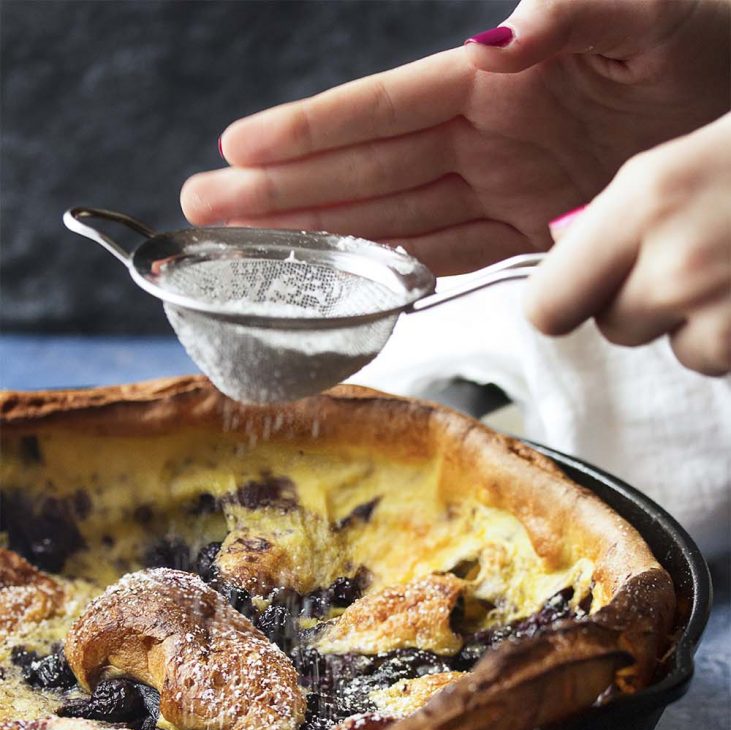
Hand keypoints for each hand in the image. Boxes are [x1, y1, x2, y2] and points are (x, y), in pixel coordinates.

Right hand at [180, 0, 728, 274]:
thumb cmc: (714, 39)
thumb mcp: (658, 10)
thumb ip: (583, 9)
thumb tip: (508, 31)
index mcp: (497, 80)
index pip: (384, 108)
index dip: (311, 131)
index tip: (238, 145)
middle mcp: (483, 136)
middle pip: (365, 170)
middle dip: (283, 191)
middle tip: (204, 207)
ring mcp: (502, 186)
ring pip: (392, 218)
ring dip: (319, 236)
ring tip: (250, 249)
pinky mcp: (533, 230)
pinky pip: (450, 254)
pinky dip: (397, 269)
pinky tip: (349, 280)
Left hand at [525, 114, 730, 376]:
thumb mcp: (677, 163)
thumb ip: (615, 213)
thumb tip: (561, 254)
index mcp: (644, 199)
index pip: (546, 306)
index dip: (562, 301)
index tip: (583, 287)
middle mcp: (674, 260)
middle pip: (610, 326)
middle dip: (637, 304)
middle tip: (685, 259)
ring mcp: (716, 305)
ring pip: (668, 347)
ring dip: (691, 321)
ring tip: (728, 266)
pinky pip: (713, 359)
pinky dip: (729, 336)